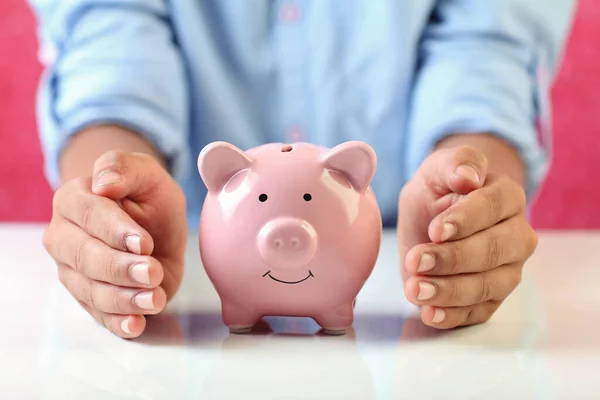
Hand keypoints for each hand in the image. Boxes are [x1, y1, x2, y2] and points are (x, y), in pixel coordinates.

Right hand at [43, 151, 186, 337]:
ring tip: (155, 298)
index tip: (144, 242)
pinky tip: (136, 324)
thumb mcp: (145, 173)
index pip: (88, 215)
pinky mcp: (91, 298)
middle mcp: (64, 237)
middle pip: (85, 257)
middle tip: (153, 271)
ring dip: (124, 298)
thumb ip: (123, 167)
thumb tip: (104, 184)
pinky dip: (118, 322)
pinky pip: (99, 314)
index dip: (115, 230)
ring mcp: (73, 271)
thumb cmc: (147, 196)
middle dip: (120, 268)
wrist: (155, 224)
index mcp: (73, 200)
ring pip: (92, 290)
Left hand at [397, 145, 537, 328]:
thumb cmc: (439, 191)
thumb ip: (456, 163)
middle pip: (493, 251)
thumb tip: (469, 176)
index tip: (435, 230)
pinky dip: (453, 316)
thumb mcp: (437, 169)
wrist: (434, 217)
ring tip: (415, 290)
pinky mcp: (491, 298)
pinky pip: (478, 312)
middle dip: (452, 259)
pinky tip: (429, 313)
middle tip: (415, 260)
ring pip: (487, 286)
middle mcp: (517, 236)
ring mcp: (508, 270)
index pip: (493, 208)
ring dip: (449, 291)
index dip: (465, 220)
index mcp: (507, 197)